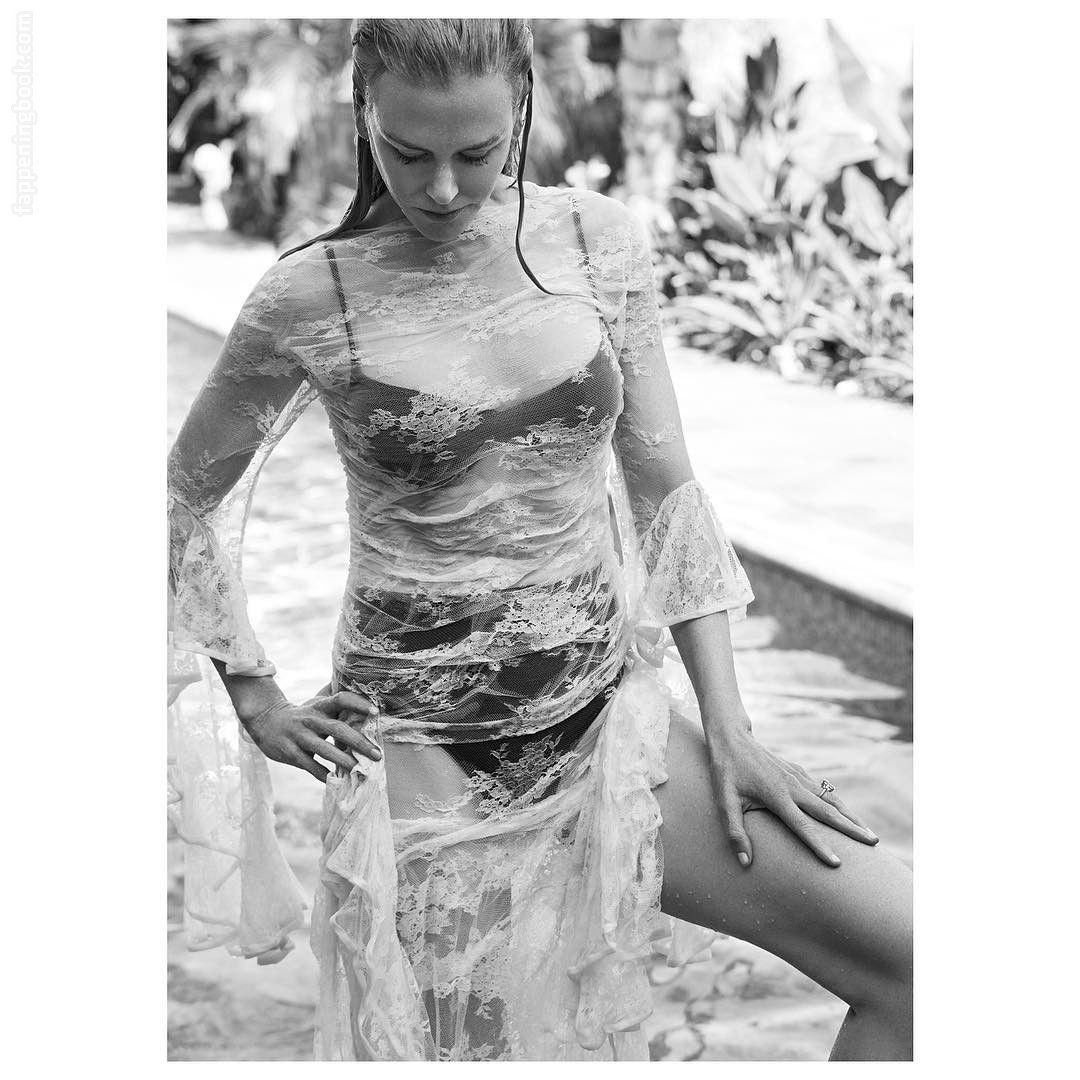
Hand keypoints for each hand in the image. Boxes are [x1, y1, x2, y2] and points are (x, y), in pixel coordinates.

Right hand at [239, 689, 381, 783]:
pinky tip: (336, 780)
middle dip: (359, 742)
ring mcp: (299, 736)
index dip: (358, 704)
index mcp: (320, 707)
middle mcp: (311, 720)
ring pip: (324, 749)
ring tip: (359, 769)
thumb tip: (365, 705)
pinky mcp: (290, 752)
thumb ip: (337, 706)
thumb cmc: (301, 715)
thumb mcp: (316, 705)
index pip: (341, 699)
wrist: (265, 720)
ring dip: (343, 760)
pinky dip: (323, 774)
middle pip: (337, 729)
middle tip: (377, 754)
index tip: (375, 712)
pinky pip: (309, 765)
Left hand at [706, 725, 878, 868]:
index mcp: (776, 796)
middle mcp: (792, 786)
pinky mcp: (798, 772)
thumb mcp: (724, 801)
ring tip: (870, 833)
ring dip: (851, 816)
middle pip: (827, 811)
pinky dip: (838, 803)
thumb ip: (734, 832)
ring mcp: (797, 777)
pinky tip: (847, 814)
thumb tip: (744, 862)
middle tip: (874, 844)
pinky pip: (823, 790)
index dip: (819, 845)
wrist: (732, 738)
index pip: (802, 826)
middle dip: (851, 829)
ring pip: (830, 799)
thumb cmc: (726, 772)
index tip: (837, 863)